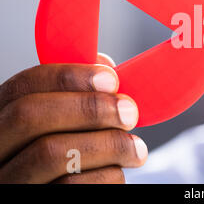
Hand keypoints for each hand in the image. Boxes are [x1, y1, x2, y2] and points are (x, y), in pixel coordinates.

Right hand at [0, 54, 147, 182]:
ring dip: (108, 145)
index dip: (68, 77)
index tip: (110, 79)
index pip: (22, 87)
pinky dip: (107, 175)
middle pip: (30, 117)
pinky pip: (72, 186)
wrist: (67, 190)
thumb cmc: (73, 155)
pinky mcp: (31, 203)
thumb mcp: (68, 123)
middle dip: (89, 108)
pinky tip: (119, 171)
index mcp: (2, 120)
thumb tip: (105, 66)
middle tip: (129, 112)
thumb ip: (80, 93)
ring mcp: (9, 182)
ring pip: (51, 154)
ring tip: (136, 149)